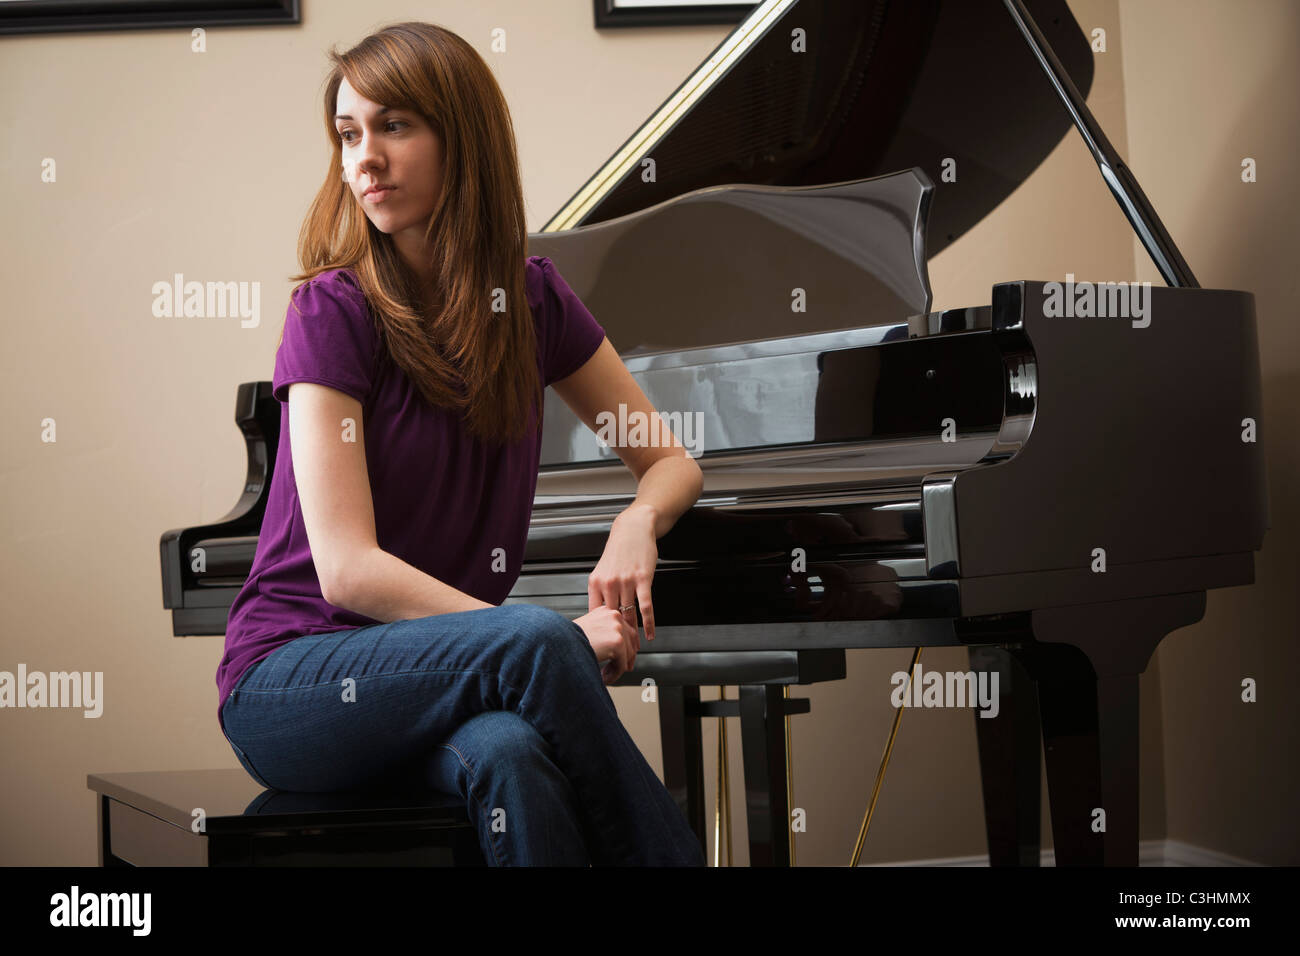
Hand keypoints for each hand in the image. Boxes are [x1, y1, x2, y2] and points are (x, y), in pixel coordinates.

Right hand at [572, 606, 636, 684]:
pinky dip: (614, 675)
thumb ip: (604, 635)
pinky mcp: (617, 642)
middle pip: (631, 640)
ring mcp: (617, 628)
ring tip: (605, 675)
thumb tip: (620, 650)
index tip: (624, 659)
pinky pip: (622, 665)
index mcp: (606, 611)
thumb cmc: (566, 640)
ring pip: (628, 654)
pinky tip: (603, 677)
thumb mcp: (588, 630)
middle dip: (626, 658)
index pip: (626, 629)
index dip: (626, 647)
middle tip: (616, 670)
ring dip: (617, 668)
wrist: (556, 644)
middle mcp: (614, 616)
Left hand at [586, 504, 658, 680]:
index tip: (602, 646)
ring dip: (633, 634)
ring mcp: (625, 581)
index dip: (599, 632)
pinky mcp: (642, 579)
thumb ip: (601, 592)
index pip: (595, 615)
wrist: (632, 530)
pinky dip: (649, 623)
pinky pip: (645, 606)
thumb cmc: (619, 552)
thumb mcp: (603, 570)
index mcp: (595, 583)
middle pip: (612, 618)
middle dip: (616, 638)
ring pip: (629, 615)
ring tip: (635, 649)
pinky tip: (650, 635)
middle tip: (620, 655)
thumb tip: (599, 615)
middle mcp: (608, 583)